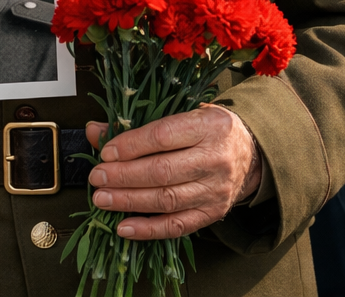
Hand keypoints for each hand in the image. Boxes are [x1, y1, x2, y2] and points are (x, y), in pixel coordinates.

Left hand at [83, 104, 259, 239]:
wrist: (250, 152)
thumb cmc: (209, 129)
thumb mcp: (183, 114)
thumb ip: (138, 123)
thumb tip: (94, 132)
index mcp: (209, 126)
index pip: (163, 136)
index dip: (131, 146)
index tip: (106, 152)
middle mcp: (215, 158)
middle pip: (162, 171)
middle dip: (123, 176)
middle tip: (97, 178)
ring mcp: (215, 189)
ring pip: (166, 199)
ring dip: (129, 201)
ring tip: (102, 199)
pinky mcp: (212, 213)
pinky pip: (176, 226)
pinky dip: (147, 229)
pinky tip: (124, 227)